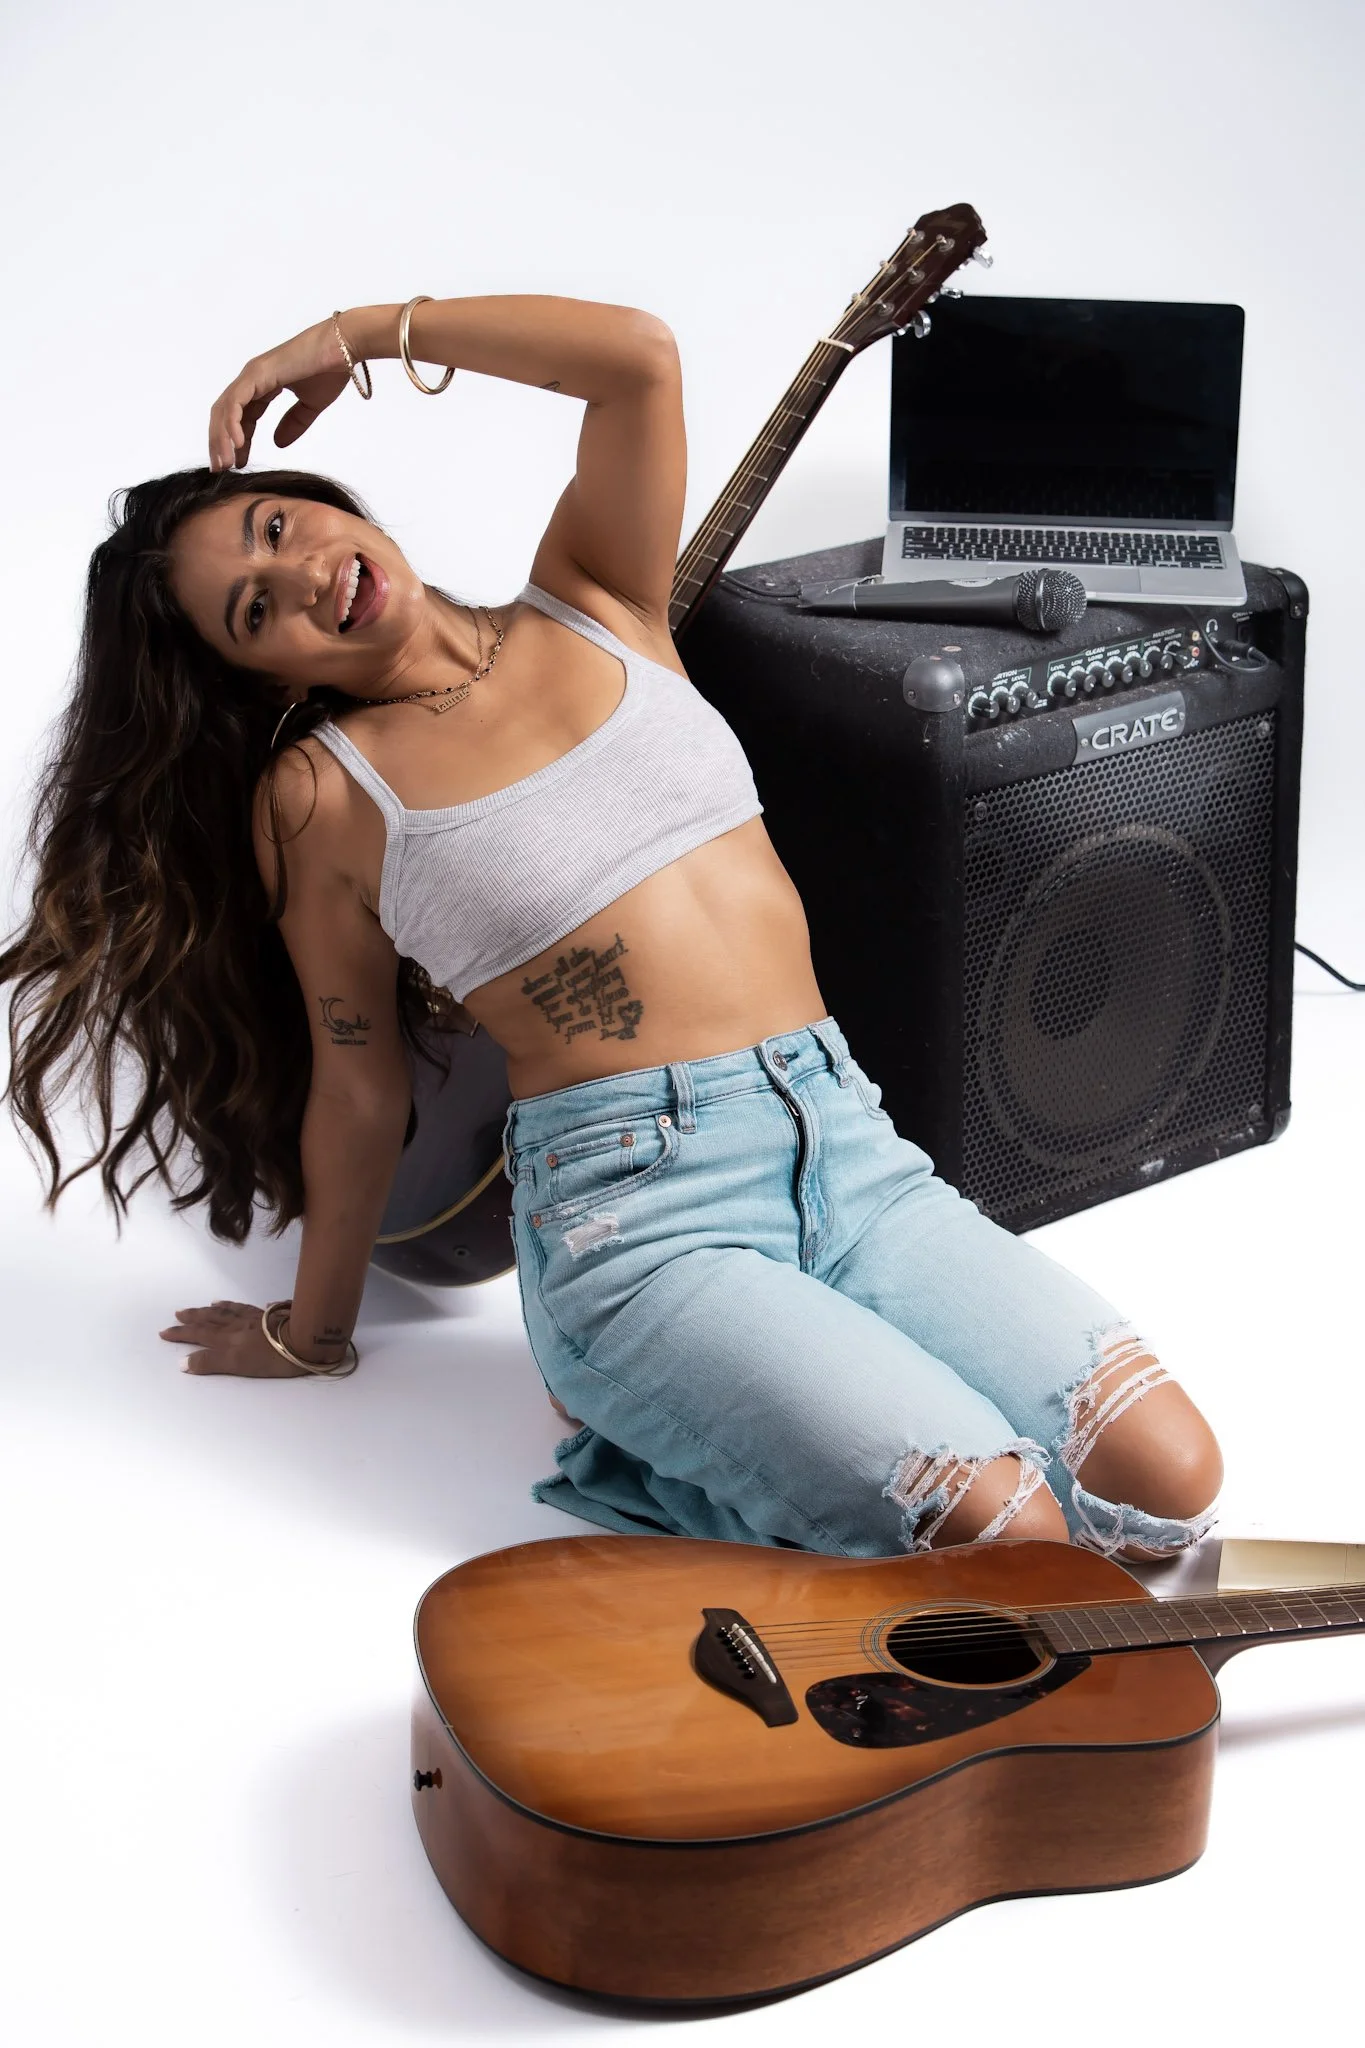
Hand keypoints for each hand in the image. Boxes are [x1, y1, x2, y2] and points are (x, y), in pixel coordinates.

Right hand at [159, 1298, 326, 1376]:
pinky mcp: (273, 1317)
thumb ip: (210, 1363)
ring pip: (230, 1312)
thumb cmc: (271, 1358)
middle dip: (193, 1318)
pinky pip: (254, 1309)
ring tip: (207, 1305)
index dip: (182, 1333)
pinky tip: (250, 1305)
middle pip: (212, 1320)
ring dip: (215, 1309)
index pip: (200, 1334)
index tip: (165, 1331)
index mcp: (229, 1339)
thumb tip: (183, 1363)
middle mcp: (239, 1326)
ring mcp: (256, 1319)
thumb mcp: (237, 1365)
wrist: (303, 1340)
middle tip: (178, 1313)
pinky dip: (246, 1307)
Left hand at [208, 316, 352, 472]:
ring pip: (225, 409)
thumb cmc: (330, 370)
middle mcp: (252, 379)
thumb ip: (293, 423)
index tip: (237, 464)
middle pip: (224, 414)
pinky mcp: (257, 374)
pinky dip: (232, 423)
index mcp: (262, 385)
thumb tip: (278, 443)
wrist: (343, 348)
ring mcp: (252, 375)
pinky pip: (236, 402)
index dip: (235, 442)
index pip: (240, 417)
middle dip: (220, 443)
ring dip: (221, 438)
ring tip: (225, 464)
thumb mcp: (310, 405)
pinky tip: (238, 444)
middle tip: (222, 469)